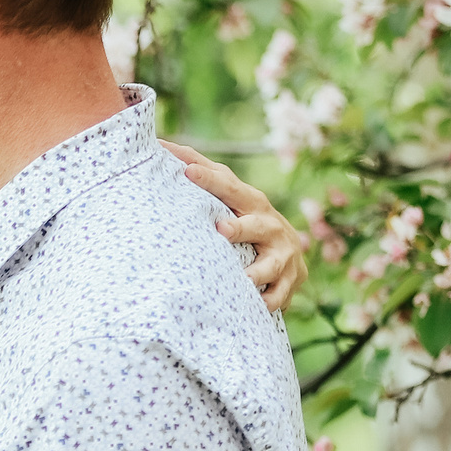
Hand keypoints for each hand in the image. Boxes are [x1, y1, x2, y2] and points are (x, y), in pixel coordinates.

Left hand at [163, 138, 308, 312]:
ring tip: (243, 281)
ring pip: (271, 265)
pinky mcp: (290, 281)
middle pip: (256, 224)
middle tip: (222, 230)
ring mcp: (283, 255)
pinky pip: (278, 295)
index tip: (188, 172)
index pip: (229, 186)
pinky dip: (267, 301)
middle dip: (241, 227)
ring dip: (257, 272)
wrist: (288, 253)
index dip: (210, 179)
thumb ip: (200, 173)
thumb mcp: (229, 197)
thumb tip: (160, 143)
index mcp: (251, 202)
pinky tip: (255, 307)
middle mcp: (270, 225)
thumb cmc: (245, 219)